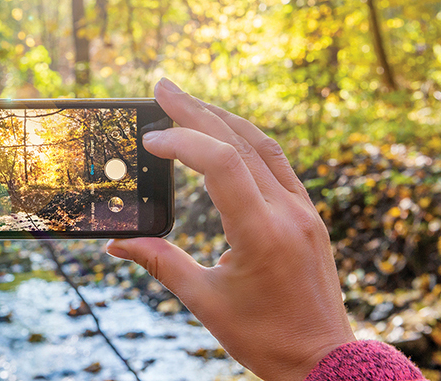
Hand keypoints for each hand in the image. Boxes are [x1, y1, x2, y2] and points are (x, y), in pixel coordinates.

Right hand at [106, 78, 353, 380]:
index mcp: (261, 234)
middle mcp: (288, 213)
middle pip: (240, 142)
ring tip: (188, 101)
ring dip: (223, 117)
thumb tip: (116, 243)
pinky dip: (247, 139)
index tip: (150, 140)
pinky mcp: (309, 214)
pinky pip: (278, 162)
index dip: (183, 142)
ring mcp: (303, 210)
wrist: (324, 359)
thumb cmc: (265, 337)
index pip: (223, 165)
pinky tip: (226, 131)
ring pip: (262, 145)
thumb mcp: (205, 302)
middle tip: (161, 87)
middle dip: (196, 111)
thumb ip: (161, 263)